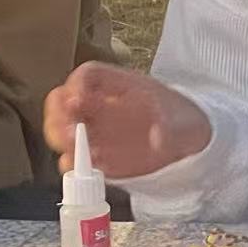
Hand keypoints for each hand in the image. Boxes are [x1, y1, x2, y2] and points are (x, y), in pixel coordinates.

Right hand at [44, 62, 212, 177]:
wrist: (188, 144)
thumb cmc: (181, 120)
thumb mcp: (180, 119)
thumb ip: (168, 125)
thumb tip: (158, 135)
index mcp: (117, 85)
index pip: (87, 76)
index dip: (76, 85)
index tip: (76, 101)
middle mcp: (98, 106)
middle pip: (62, 102)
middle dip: (59, 116)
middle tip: (70, 133)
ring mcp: (94, 131)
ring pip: (60, 129)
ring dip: (60, 140)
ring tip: (77, 154)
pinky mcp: (95, 156)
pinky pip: (74, 159)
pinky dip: (73, 165)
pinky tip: (87, 170)